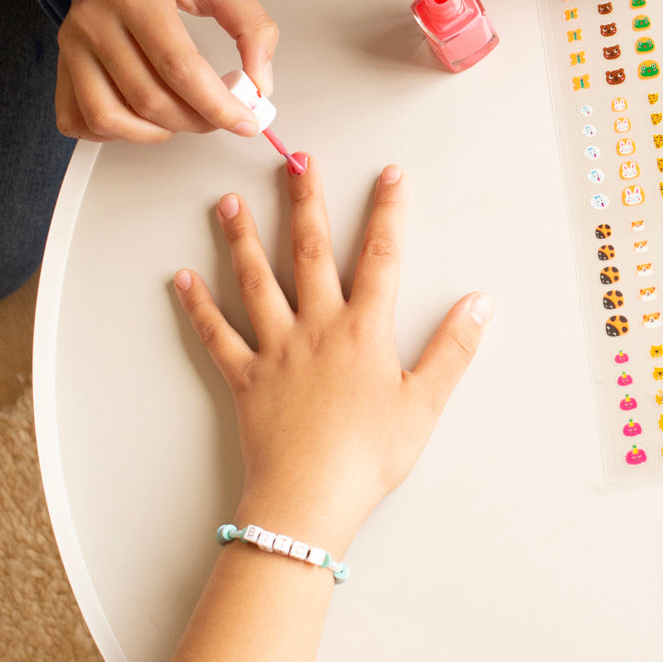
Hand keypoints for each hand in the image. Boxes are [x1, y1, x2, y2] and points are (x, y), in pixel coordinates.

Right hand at [56, 0, 278, 143]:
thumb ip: (253, 29)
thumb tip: (260, 85)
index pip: (179, 68)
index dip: (217, 105)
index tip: (246, 121)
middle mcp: (94, 19)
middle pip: (147, 98)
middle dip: (196, 120)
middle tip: (222, 115)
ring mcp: (72, 43)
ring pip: (108, 117)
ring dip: (155, 133)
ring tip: (185, 117)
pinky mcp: (63, 61)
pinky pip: (76, 118)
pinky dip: (112, 133)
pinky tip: (144, 119)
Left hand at [174, 157, 492, 549]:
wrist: (309, 501)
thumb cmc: (369, 456)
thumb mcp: (425, 403)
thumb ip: (453, 349)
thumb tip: (479, 304)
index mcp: (364, 331)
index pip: (381, 257)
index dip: (388, 212)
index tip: (391, 175)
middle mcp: (317, 328)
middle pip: (311, 252)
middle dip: (307, 202)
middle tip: (297, 161)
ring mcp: (276, 350)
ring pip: (256, 282)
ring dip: (243, 238)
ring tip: (228, 202)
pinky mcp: (245, 378)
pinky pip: (217, 336)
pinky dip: (198, 307)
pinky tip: (183, 280)